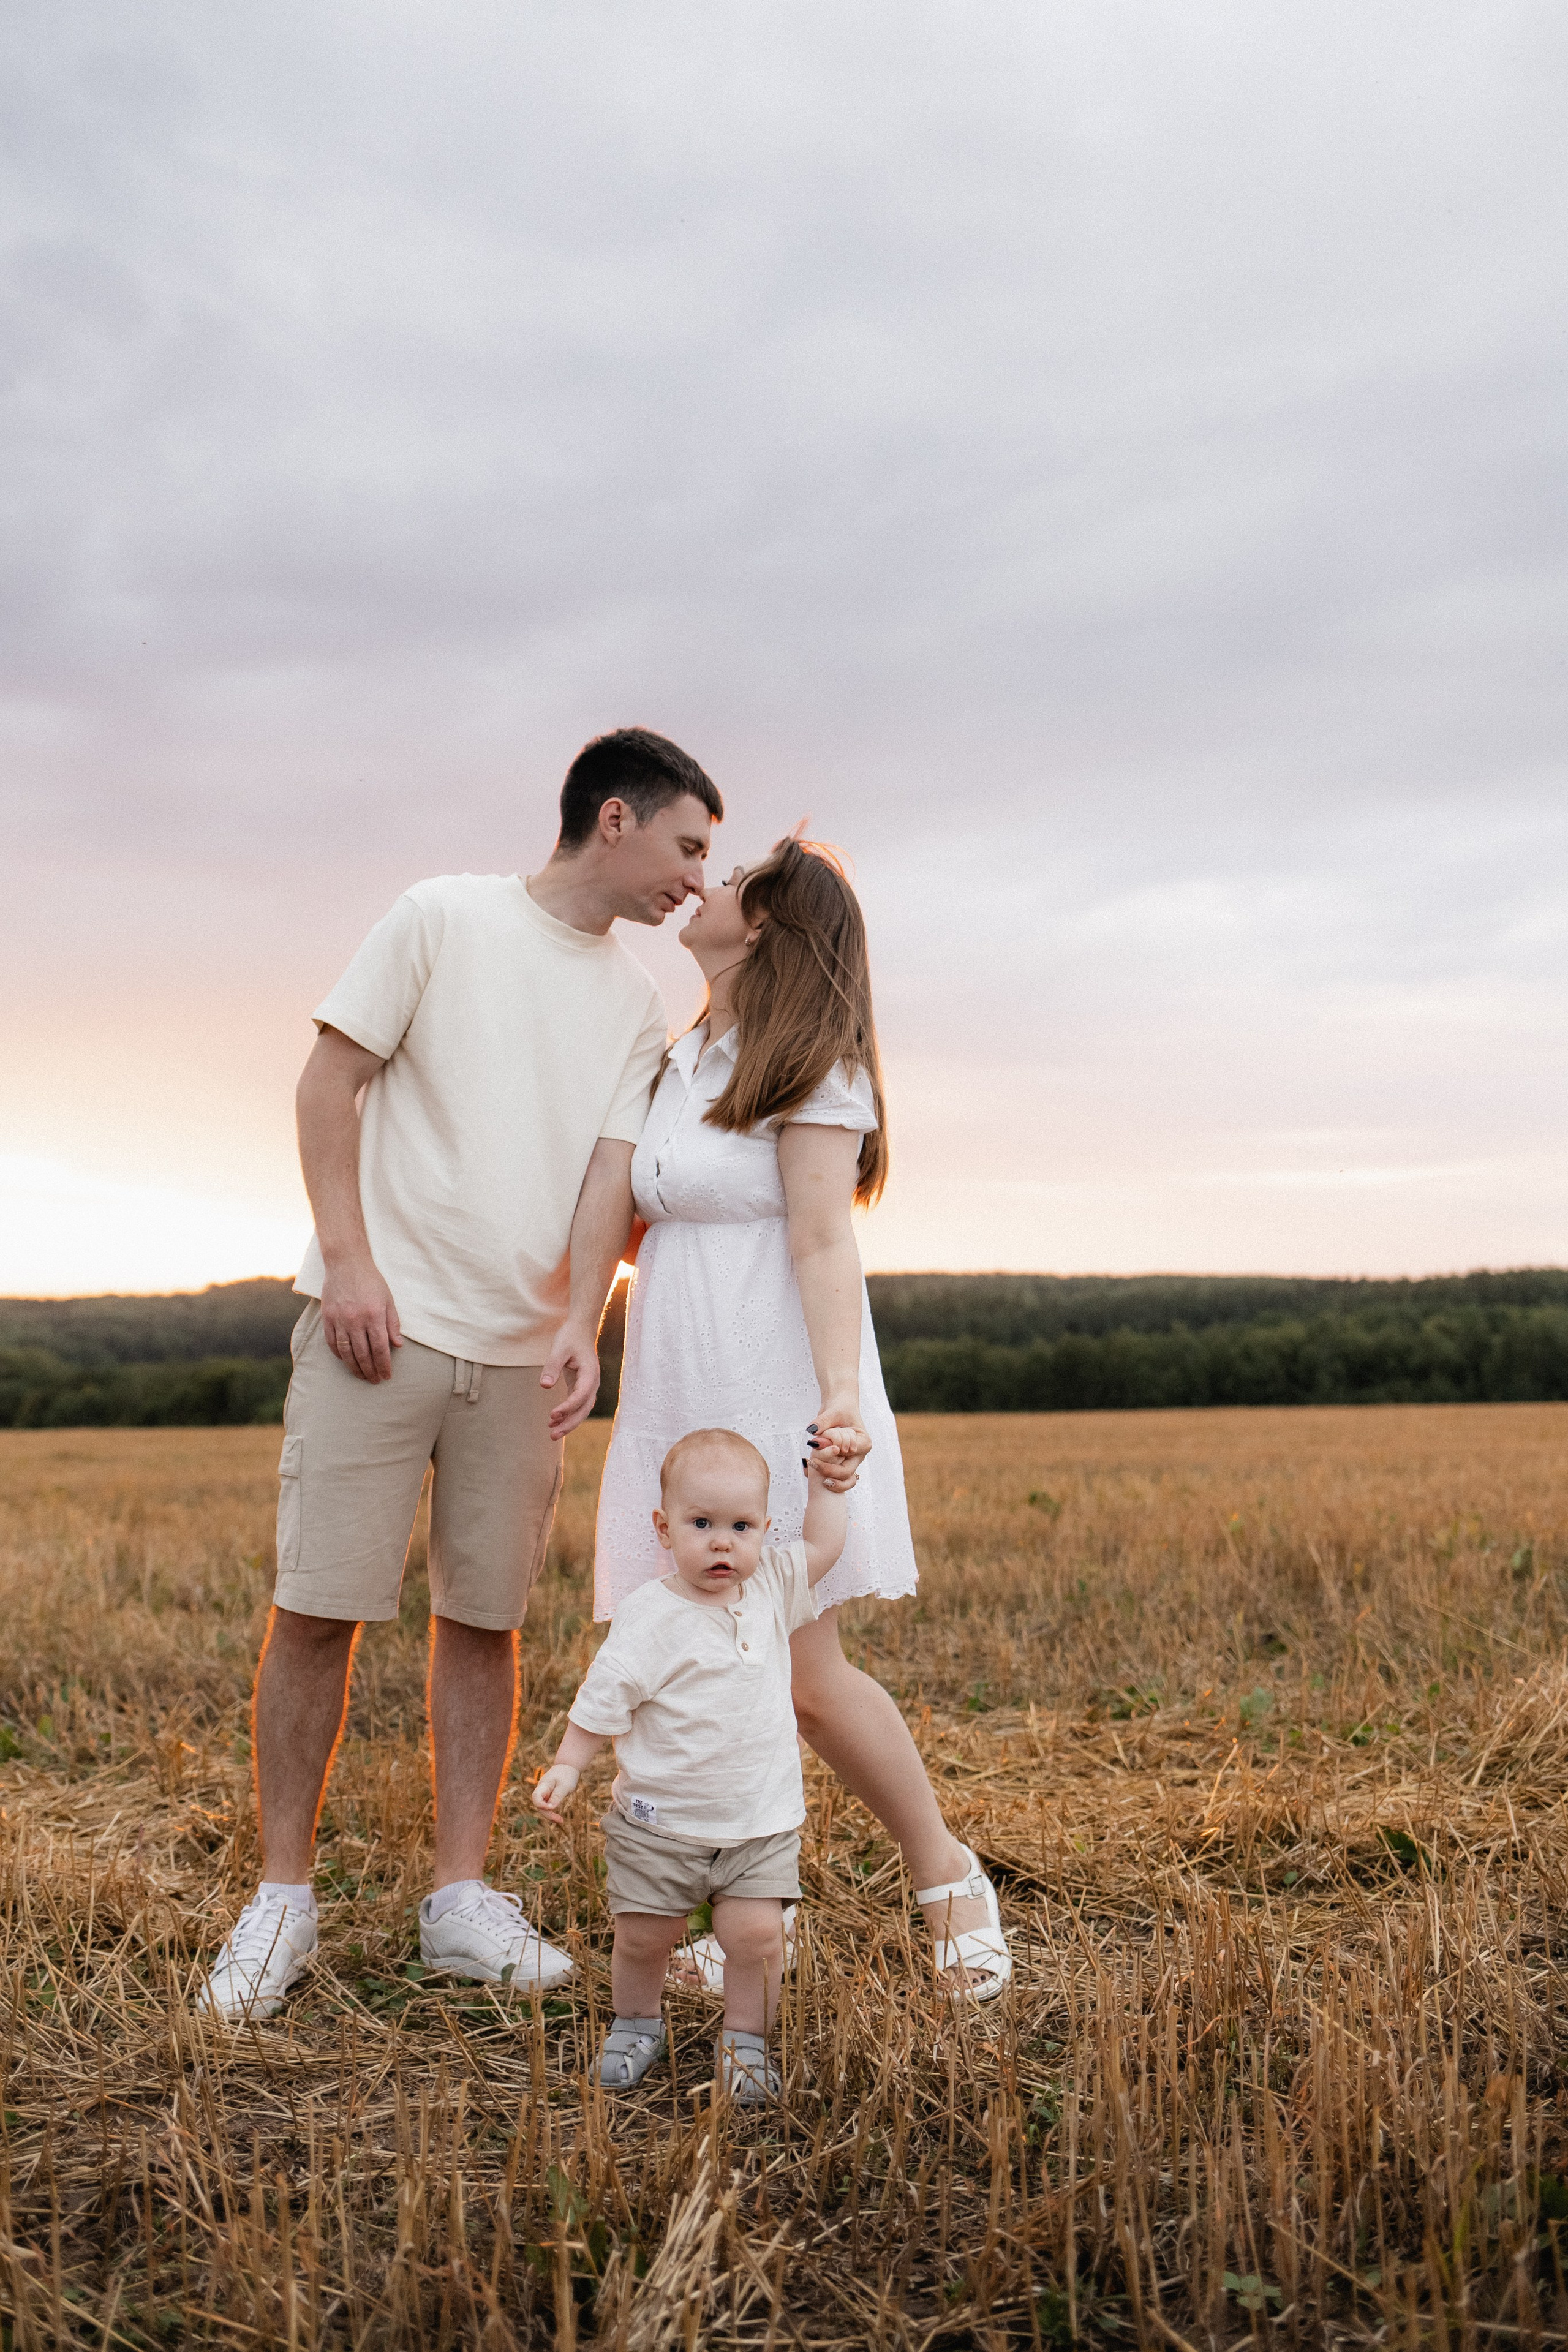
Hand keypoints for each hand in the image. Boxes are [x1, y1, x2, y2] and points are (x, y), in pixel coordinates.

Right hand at [320, 1257, 401, 1381]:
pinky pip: (332, 1342)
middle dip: (370, 1370)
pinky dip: (339, 1354)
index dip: (384, 1365)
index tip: (387, 1376)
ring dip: (354, 1367)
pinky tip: (346, 1361)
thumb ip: (392, 1323)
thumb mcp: (388, 1300)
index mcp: (374, 1315)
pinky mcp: (327, 1318)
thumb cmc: (371, 1281)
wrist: (346, 1263)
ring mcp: (339, 1320)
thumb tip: (398, 1345)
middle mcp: (356, 1320)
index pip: (381, 1348)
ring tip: (362, 1376)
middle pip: (363, 1354)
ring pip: (346, 1352)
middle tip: (375, 1380)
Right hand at [532, 1762, 580, 1823]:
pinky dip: (552, 1812)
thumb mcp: (564, 1787)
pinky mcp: (548, 1796)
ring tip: (561, 1821)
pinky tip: (558, 1818)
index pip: (536, 1797)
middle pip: (539, 1805)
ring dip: (550, 1815)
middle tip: (560, 1821)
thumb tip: (550, 1809)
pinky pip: (547, 1806)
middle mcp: (541, 1790)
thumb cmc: (567, 1775)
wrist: (569, 1767)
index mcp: (543, 1785)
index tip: (551, 1809)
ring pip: (543, 1807)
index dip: (541, 1805)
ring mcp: (544, 1793)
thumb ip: (557, 1797)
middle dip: (548, 1814)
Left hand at [540, 1319, 599, 1437]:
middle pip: (584, 1409)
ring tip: (552, 1433)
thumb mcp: (559, 1348)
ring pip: (582, 1410)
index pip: (581, 1395)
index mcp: (590, 1373)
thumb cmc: (570, 1337)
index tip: (552, 1415)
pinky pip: (577, 1405)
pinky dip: (567, 1414)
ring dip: (569, 1422)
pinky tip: (554, 1421)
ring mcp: (589, 1386)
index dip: (567, 1407)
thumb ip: (552, 1367)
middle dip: (570, 1423)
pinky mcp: (581, 1387)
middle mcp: (593, 1383)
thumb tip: (544, 1386)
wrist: (581, 1329)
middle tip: (552, 1434)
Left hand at [808, 1398, 867, 1491]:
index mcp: (863, 1443)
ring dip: (824, 1475)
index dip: (833, 1453)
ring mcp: (849, 1461)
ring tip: (810, 1467)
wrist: (837, 1409)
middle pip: (845, 1472)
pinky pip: (831, 1476)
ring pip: (839, 1478)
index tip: (817, 1445)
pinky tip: (807, 1469)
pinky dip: (820, 1475)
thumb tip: (812, 1431)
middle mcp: (858, 1455)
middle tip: (812, 1462)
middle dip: (828, 1469)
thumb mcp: (832, 1412)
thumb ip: (823, 1422)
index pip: (849, 1454)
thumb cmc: (839, 1409)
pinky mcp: (839, 1463)